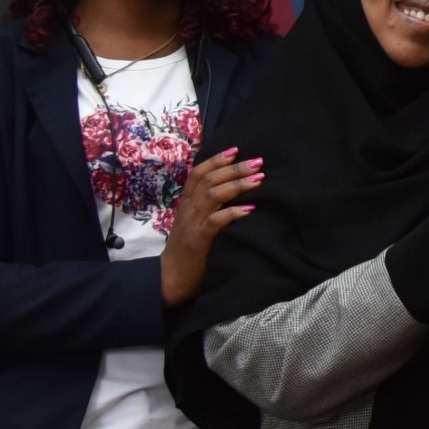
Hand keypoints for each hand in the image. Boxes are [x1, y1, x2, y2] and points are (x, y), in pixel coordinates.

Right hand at [159, 148, 260, 306]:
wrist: (170, 278)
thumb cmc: (187, 250)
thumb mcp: (194, 222)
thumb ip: (207, 207)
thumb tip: (231, 191)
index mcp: (186, 203)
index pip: (198, 173)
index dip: (216, 160)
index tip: (236, 150)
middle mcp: (187, 208)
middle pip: (209, 180)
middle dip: (234, 168)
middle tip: (258, 161)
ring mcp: (192, 223)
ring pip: (212, 195)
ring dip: (237, 185)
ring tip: (259, 179)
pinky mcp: (198, 240)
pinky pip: (215, 221)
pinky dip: (232, 213)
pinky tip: (249, 209)